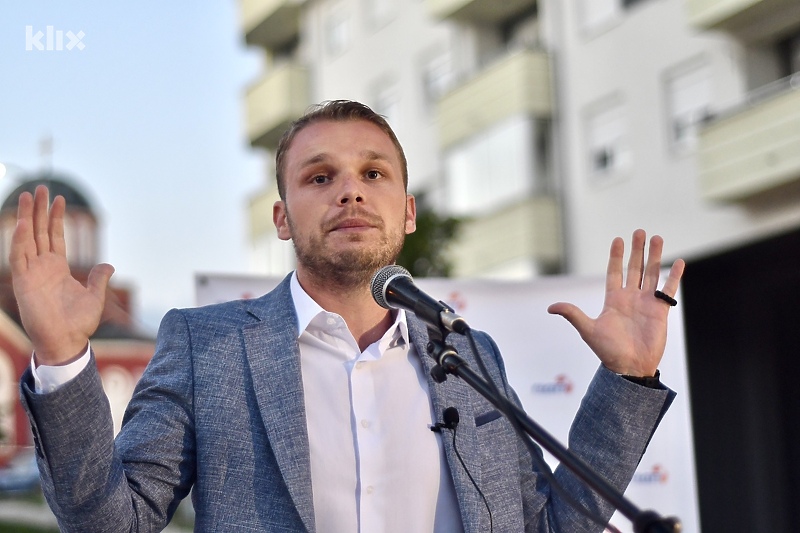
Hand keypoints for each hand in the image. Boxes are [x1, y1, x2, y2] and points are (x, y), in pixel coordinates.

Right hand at [9, 185, 114, 365]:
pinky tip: (23, 223)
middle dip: (38, 210)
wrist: (67, 342)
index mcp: (58, 269)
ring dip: (26, 218)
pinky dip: (20, 240)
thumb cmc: (79, 323)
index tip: (59, 199)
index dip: (55, 218)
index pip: (54, 237)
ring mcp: (31, 273)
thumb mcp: (95, 296)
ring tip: (28, 196)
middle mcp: (42, 267)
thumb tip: (109, 265)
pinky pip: (19, 257)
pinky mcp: (23, 282)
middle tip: (40, 188)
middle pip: (38, 232)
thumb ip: (99, 278)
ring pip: (27, 239)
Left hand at [547, 229, 684, 376]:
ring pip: (651, 274)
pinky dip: (674, 276)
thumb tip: (551, 307)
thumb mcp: (588, 330)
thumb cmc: (608, 351)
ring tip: (657, 237)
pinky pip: (668, 290)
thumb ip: (573, 314)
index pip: (614, 272)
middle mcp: (630, 298)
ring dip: (654, 256)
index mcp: (613, 300)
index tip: (617, 239)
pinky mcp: (660, 311)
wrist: (629, 367)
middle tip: (639, 231)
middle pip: (634, 268)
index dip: (616, 256)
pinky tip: (679, 262)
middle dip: (637, 250)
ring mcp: (646, 303)